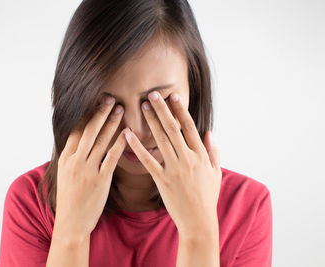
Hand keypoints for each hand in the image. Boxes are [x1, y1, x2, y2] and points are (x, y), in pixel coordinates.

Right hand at [54, 96, 126, 237]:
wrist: (71, 223)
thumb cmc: (70, 199)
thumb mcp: (65, 175)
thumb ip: (72, 157)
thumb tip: (79, 142)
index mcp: (66, 158)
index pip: (76, 130)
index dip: (87, 114)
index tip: (95, 102)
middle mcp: (75, 161)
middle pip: (89, 131)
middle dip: (100, 113)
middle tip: (110, 98)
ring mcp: (87, 170)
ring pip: (101, 140)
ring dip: (111, 123)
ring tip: (121, 109)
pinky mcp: (100, 180)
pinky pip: (111, 157)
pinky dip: (119, 143)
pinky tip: (127, 133)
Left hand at [123, 91, 221, 239]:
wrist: (198, 221)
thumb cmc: (207, 197)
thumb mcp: (216, 172)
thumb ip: (213, 151)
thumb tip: (209, 132)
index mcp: (201, 155)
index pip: (189, 127)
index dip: (180, 110)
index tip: (172, 96)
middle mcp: (188, 158)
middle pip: (173, 129)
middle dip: (162, 110)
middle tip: (151, 94)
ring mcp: (174, 169)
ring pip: (160, 140)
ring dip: (150, 121)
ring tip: (141, 106)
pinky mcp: (162, 180)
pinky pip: (148, 160)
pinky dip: (137, 146)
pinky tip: (128, 134)